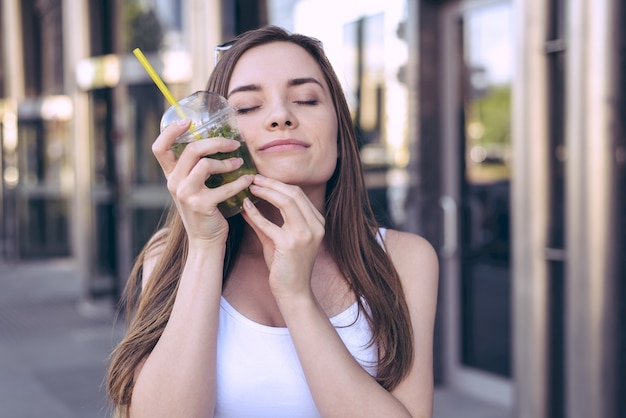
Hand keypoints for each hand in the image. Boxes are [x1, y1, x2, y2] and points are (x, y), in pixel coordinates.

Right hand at [152, 120, 253, 246]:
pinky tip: (248, 180)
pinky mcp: (201, 206)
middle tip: (234, 143)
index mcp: (171, 176)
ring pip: (205, 165)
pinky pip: (224, 187)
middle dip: (215, 142)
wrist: (205, 241)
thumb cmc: (205, 209)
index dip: (170, 131)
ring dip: (227, 162)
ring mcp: (186, 195)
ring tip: (239, 163)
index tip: (187, 121)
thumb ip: (196, 167)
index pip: (159, 148)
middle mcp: (174, 183)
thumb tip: (218, 140)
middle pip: (191, 150)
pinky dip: (240, 182)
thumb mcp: (194, 187)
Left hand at [241, 175, 325, 299]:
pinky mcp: (290, 244)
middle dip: (272, 183)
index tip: (261, 180)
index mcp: (317, 222)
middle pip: (294, 193)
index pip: (298, 194)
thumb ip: (264, 222)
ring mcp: (305, 234)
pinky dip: (256, 214)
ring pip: (286, 201)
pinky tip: (244, 208)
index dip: (279, 184)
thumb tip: (247, 204)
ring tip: (250, 188)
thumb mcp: (276, 240)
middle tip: (253, 179)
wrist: (294, 292)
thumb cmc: (285, 267)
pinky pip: (269, 223)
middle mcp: (315, 226)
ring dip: (266, 192)